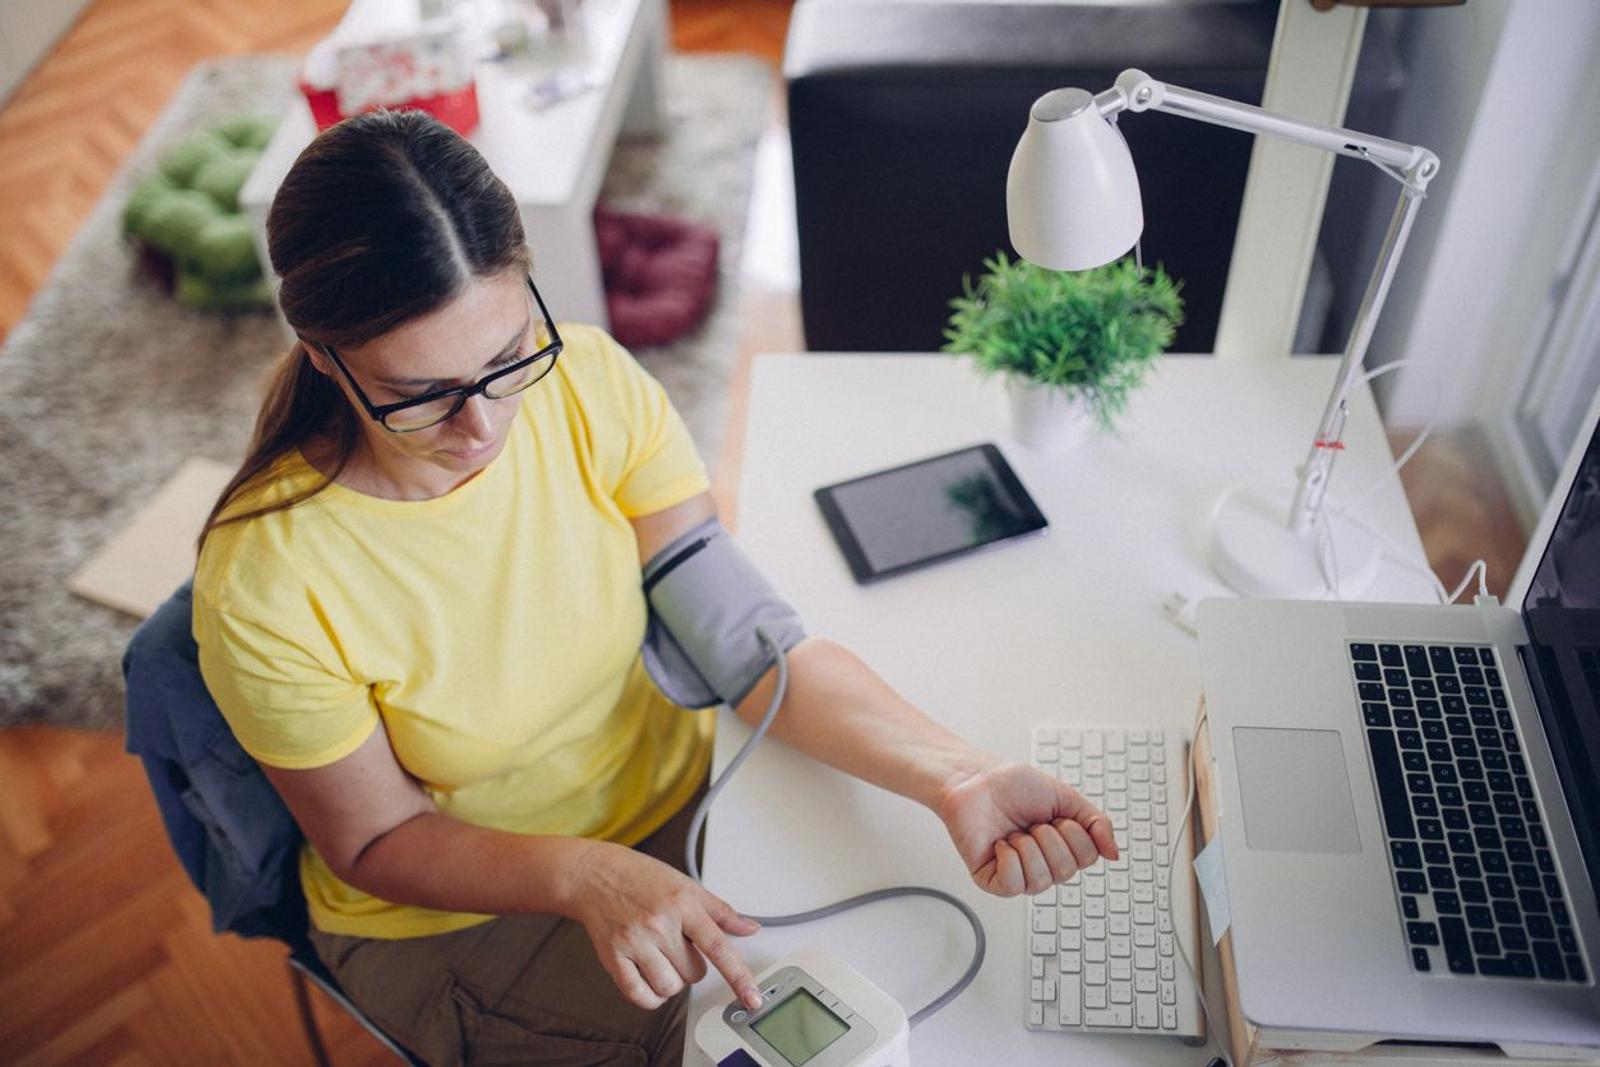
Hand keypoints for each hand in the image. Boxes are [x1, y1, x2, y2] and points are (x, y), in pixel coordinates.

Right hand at [572, 843, 763, 1011]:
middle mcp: (659, 924)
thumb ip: (721, 911)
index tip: (751, 998)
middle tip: (678, 946)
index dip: (738, 976)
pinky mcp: (613, 957)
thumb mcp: (687, 885)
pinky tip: (651, 980)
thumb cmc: (641, 878)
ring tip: (663, 958)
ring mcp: (634, 942)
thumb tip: (750, 928)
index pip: (718, 947)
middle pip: (694, 973)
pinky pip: (639, 995)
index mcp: (683, 904)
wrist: (595, 875)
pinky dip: (651, 997)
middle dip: (691, 966)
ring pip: (669, 988)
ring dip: (672, 981)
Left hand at [935, 759, 1118, 895]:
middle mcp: (1042, 865)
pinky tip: (1001, 844)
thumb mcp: (1065, 797)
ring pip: (1041, 881)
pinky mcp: (992, 881)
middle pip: (1066, 871)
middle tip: (1032, 823)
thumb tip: (1114, 854)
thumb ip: (1096, 823)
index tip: (1055, 816)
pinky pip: (1013, 884)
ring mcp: (1018, 875)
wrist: (975, 779)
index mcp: (1061, 848)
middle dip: (1050, 838)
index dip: (1073, 833)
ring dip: (1029, 847)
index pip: (1087, 858)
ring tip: (1015, 832)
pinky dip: (1009, 859)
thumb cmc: (1013, 786)